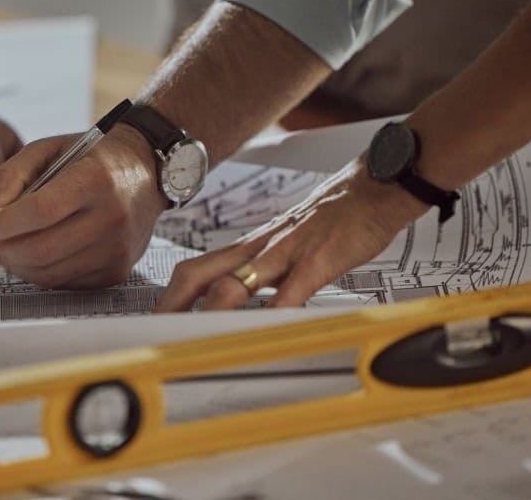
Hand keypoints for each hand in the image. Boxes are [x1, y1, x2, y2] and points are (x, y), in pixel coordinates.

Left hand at [0, 124, 167, 287]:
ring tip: (8, 248)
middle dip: (4, 250)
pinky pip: (66, 283)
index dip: (5, 224)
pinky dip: (42, 273)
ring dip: (19, 265)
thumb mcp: (49, 148)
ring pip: (51, 273)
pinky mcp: (118, 271)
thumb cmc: (93, 158)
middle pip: (43, 249)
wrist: (146, 172)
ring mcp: (118, 249)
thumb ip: (12, 174)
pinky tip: (35, 255)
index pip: (43, 211)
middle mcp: (112, 217)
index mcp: (96, 179)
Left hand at [154, 158, 428, 310]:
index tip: (156, 322)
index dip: (171, 297)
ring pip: (235, 283)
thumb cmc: (335, 217)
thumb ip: (266, 271)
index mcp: (250, 246)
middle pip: (199, 274)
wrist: (374, 187)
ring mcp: (285, 253)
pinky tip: (265, 337)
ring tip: (193, 343)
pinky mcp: (317, 259)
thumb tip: (245, 301)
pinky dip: (273, 317)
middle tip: (156, 335)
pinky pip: (290, 293)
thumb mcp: (288, 243)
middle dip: (172, 306)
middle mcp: (259, 247)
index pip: (196, 269)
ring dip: (209, 314)